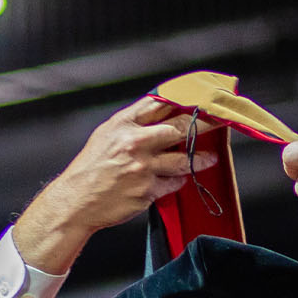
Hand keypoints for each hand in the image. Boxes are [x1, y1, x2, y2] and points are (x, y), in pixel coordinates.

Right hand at [15, 96, 218, 272]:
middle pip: (179, 128)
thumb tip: (163, 114)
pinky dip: (177, 181)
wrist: (78, 200)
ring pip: (182, 159)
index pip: (160, 104)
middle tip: (220, 121)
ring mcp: (142, 168)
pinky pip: (173, 183)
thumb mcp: (107, 135)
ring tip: (211, 158)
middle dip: (203, 124)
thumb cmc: (92, 167)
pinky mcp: (148, 191)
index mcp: (124, 124)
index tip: (203, 98)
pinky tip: (178, 179)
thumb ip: (134, 123)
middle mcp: (134, 143)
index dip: (185, 98)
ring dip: (200, 158)